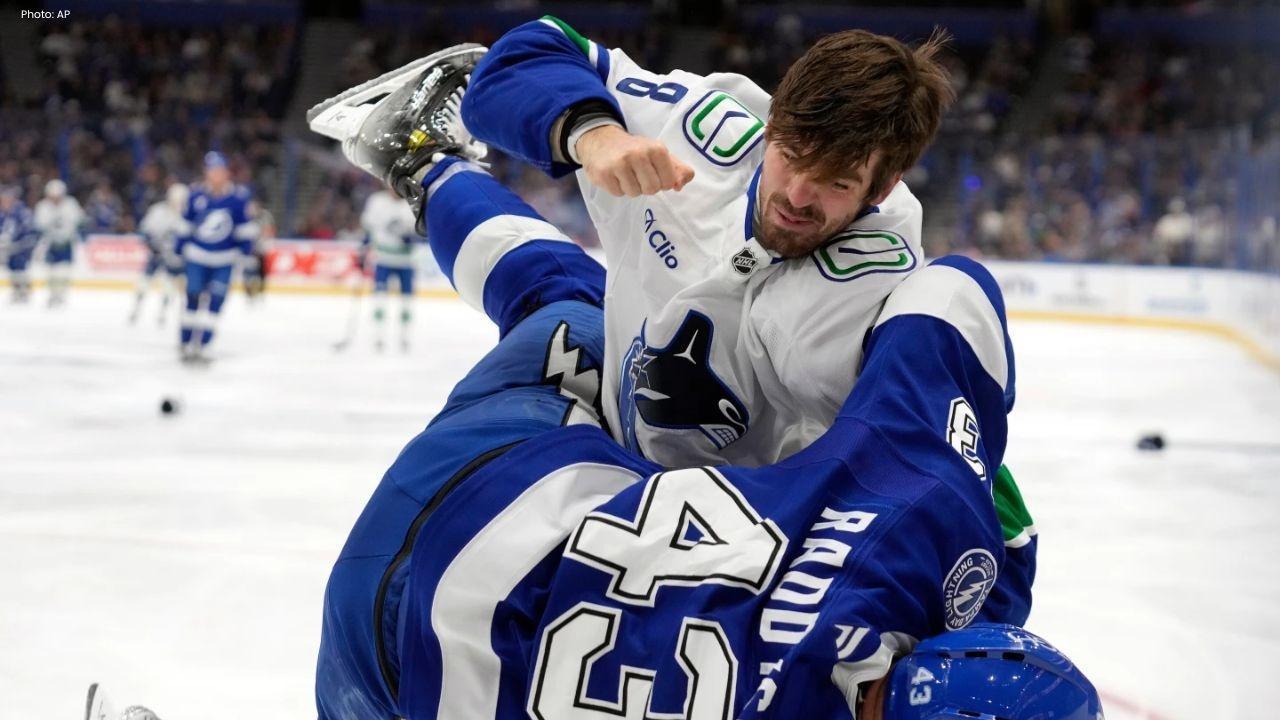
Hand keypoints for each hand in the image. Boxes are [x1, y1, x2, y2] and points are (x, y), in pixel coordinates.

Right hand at [575, 125, 694, 196]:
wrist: (601, 140)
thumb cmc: (635, 150)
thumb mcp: (659, 153)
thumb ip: (678, 169)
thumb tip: (680, 185)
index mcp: (656, 148)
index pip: (668, 182)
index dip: (662, 182)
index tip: (653, 173)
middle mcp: (638, 154)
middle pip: (652, 189)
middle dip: (646, 186)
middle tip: (638, 174)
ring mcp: (619, 164)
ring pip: (634, 193)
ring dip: (631, 187)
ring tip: (625, 174)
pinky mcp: (604, 174)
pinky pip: (618, 193)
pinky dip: (617, 188)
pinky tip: (614, 175)